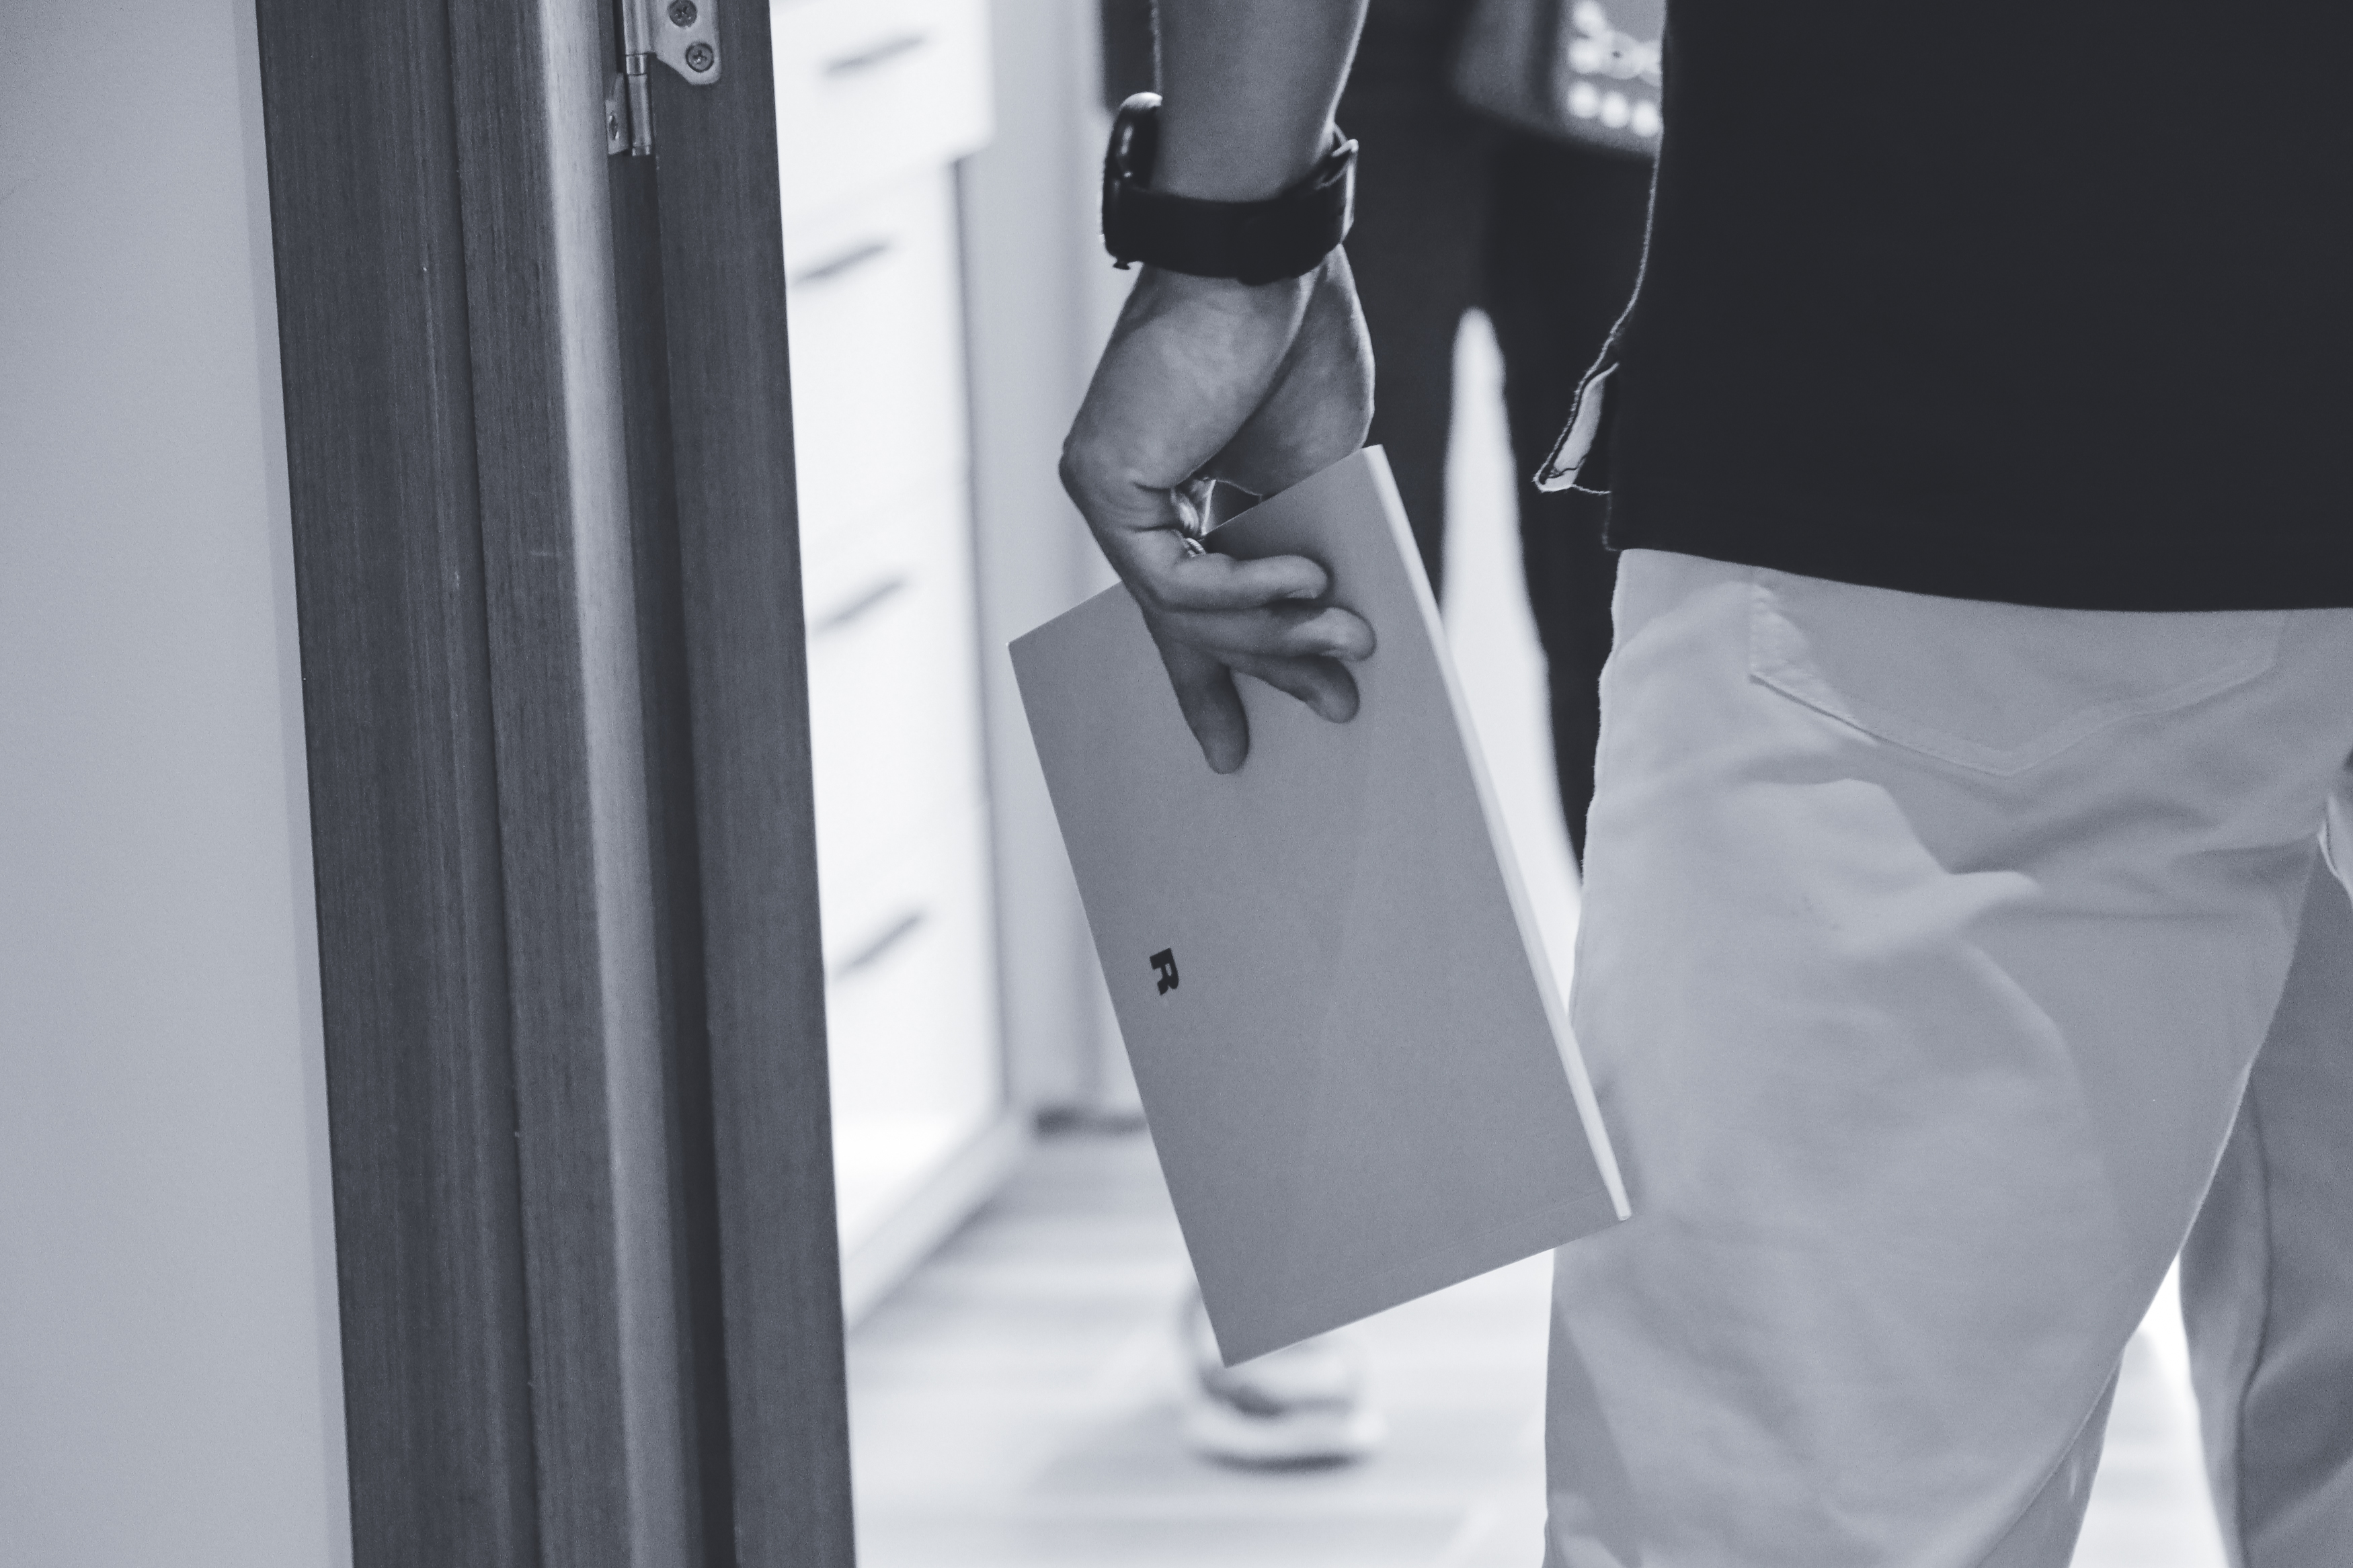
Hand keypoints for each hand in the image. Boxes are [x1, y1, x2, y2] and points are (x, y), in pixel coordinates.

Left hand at [1059, 251, 1376, 772]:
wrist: (1266, 251)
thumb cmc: (1293, 341)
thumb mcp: (1316, 476)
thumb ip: (1307, 553)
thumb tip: (1341, 640)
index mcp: (1175, 492)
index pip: (1194, 604)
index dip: (1225, 676)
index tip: (1242, 747)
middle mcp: (1127, 495)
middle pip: (1189, 620)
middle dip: (1267, 671)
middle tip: (1338, 709)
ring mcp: (1106, 490)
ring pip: (1185, 610)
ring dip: (1278, 634)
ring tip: (1352, 641)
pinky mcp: (1100, 482)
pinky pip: (1173, 579)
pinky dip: (1245, 591)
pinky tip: (1311, 583)